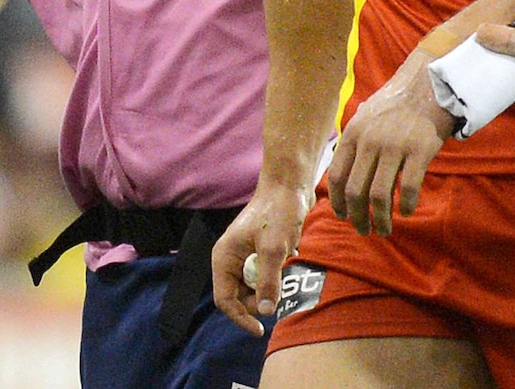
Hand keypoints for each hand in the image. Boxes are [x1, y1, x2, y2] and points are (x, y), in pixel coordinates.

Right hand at [211, 181, 313, 334]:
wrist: (290, 185)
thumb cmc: (278, 212)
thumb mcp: (274, 248)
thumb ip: (268, 281)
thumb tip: (265, 311)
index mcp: (224, 257)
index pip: (225, 300)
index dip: (241, 317)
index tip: (261, 329)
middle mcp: (230, 258)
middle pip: (239, 296)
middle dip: (258, 300)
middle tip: (279, 291)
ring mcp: (244, 255)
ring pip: (253, 286)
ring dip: (268, 287)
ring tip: (284, 270)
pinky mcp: (259, 251)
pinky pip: (264, 274)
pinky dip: (275, 276)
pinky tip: (287, 261)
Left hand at [327, 50, 456, 235]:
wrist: (429, 83)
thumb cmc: (397, 104)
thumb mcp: (366, 117)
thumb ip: (354, 143)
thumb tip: (343, 177)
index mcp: (354, 133)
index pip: (337, 176)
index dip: (338, 202)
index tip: (343, 216)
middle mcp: (370, 141)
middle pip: (355, 191)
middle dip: (358, 217)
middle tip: (365, 230)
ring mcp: (395, 146)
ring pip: (379, 195)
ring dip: (381, 219)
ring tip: (385, 229)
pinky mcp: (419, 150)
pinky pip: (408, 188)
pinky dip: (405, 206)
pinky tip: (406, 211)